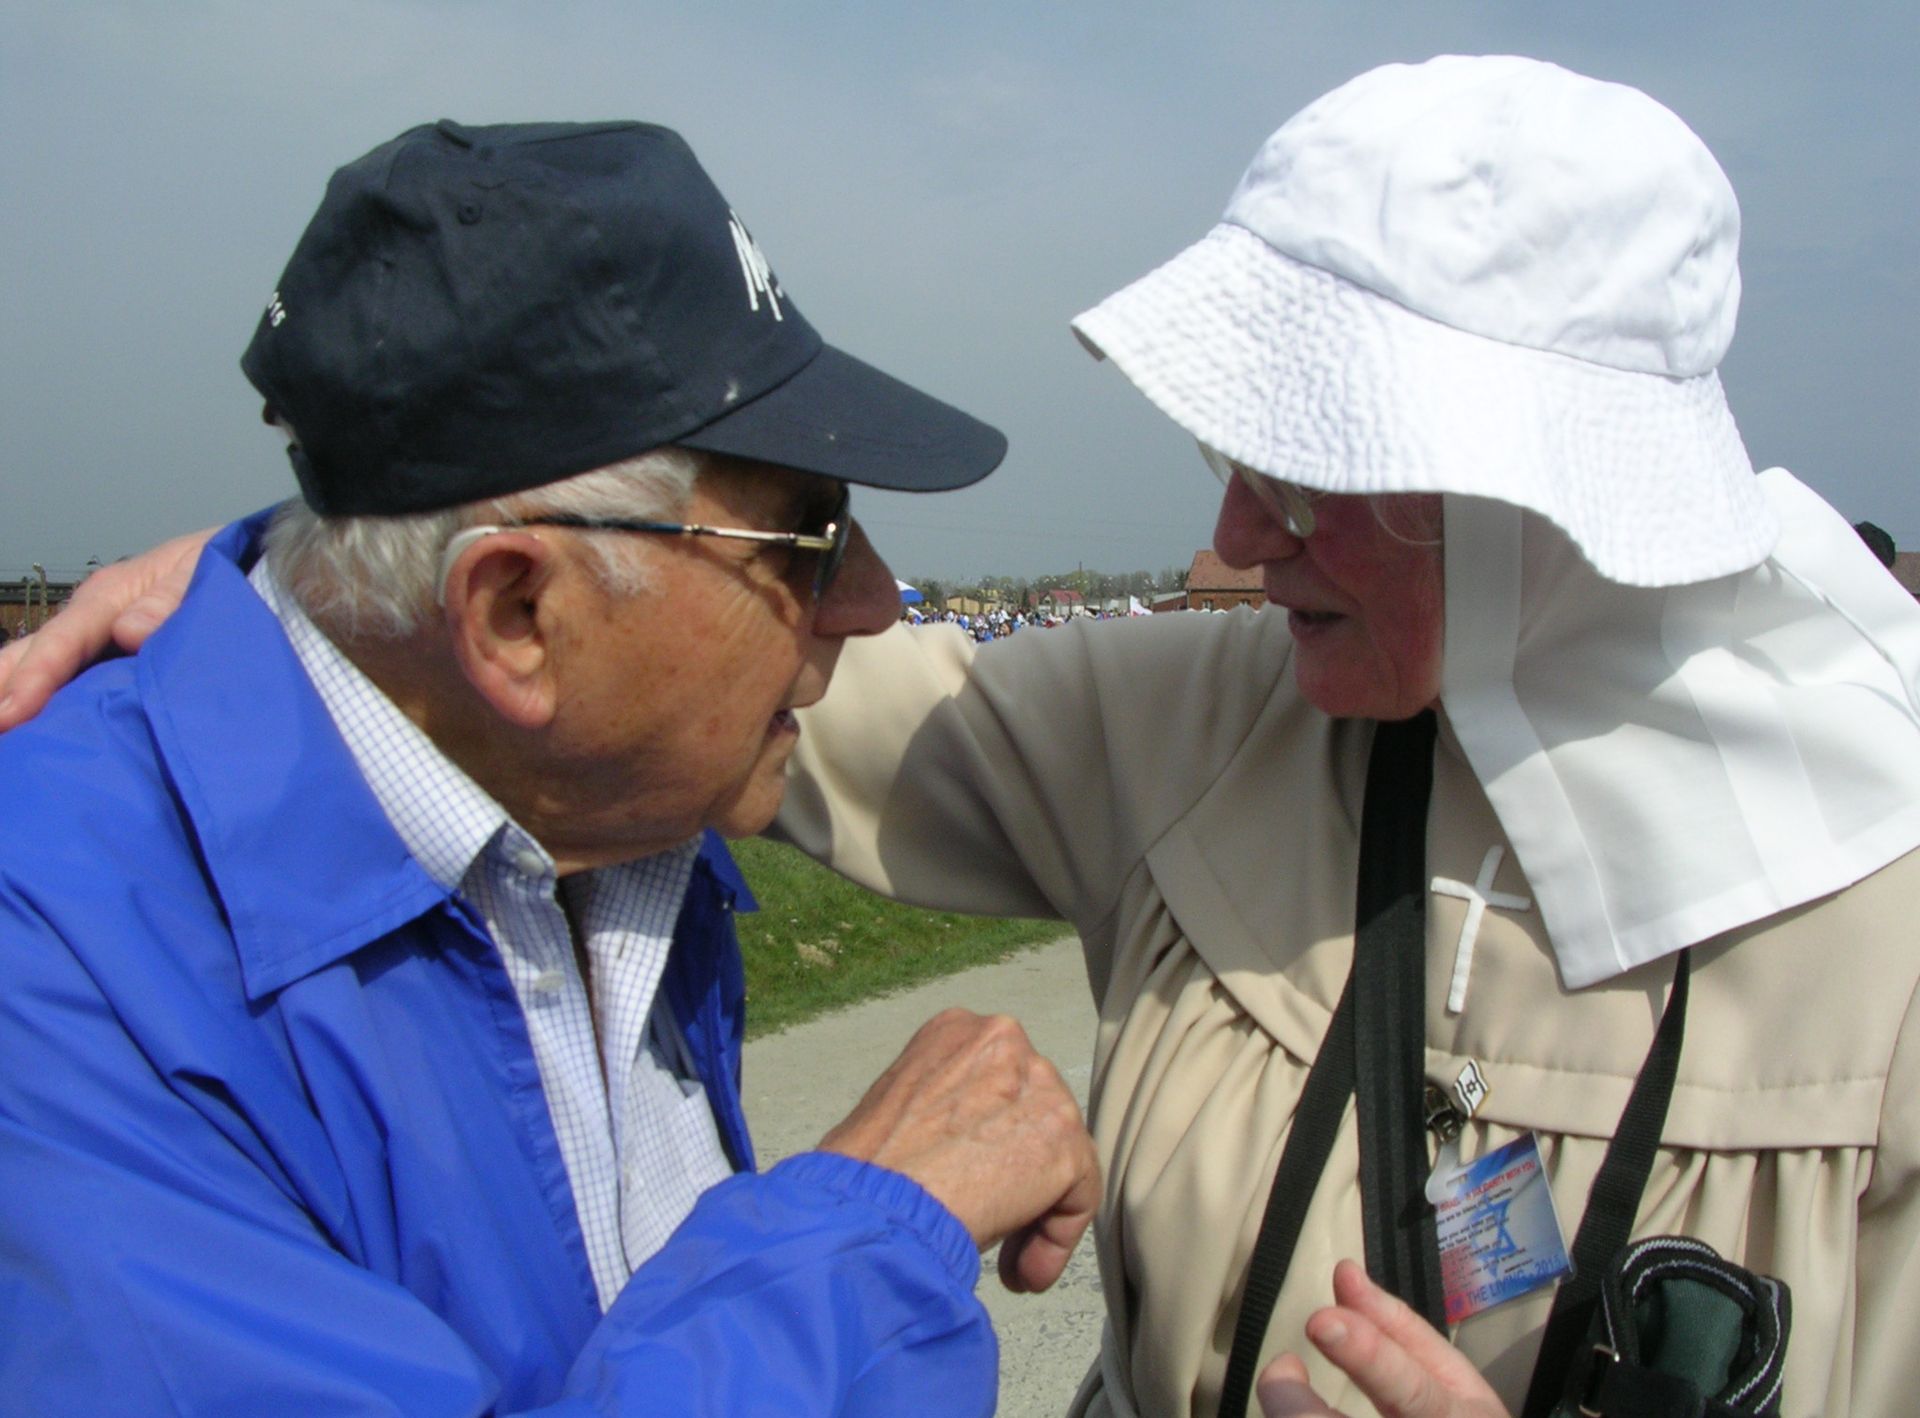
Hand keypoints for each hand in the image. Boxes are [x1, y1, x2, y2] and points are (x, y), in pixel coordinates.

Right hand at [0, 528, 211, 729]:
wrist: (249, 565)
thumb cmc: (221, 565)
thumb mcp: (202, 570)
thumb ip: (171, 600)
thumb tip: (130, 631)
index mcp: (110, 595)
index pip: (64, 641)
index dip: (36, 677)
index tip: (12, 713)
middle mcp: (93, 618)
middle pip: (34, 653)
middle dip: (2, 688)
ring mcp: (98, 639)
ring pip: (39, 665)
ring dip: (10, 693)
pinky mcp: (112, 659)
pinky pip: (70, 680)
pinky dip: (39, 700)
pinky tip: (24, 727)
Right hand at [819, 1007, 1099, 1293]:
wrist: (870, 1203)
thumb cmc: (862, 1174)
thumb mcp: (897, 1107)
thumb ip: (945, 1109)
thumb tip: (964, 1148)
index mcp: (957, 1031)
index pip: (1001, 1088)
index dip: (991, 1146)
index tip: (970, 1188)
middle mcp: (1004, 1041)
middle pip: (1036, 1118)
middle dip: (1019, 1178)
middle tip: (993, 1229)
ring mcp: (1039, 1085)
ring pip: (1061, 1158)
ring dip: (1035, 1216)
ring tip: (1008, 1264)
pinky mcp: (1063, 1137)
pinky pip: (1078, 1196)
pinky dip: (1056, 1239)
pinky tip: (1023, 1272)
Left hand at [1255, 1261, 1507, 1417]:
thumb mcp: (1454, 1382)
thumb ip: (1398, 1328)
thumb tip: (1344, 1274)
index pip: (1413, 1391)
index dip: (1369, 1356)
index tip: (1321, 1320)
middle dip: (1297, 1405)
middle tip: (1281, 1372)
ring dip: (1294, 1416)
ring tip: (1289, 1396)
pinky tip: (1297, 1413)